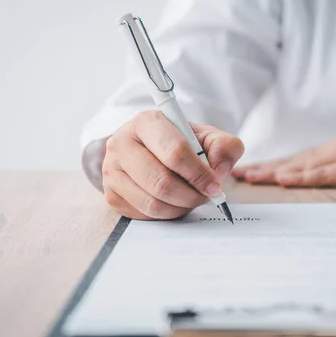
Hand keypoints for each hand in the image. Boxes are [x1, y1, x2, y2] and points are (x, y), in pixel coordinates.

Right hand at [103, 110, 243, 219]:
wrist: (151, 150)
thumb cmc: (180, 142)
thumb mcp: (206, 137)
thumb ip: (224, 147)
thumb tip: (219, 171)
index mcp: (146, 122)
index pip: (175, 152)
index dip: (199, 173)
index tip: (215, 185)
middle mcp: (121, 143)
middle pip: (161, 181)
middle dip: (191, 195)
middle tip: (206, 196)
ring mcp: (111, 170)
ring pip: (153, 202)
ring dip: (180, 206)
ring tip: (192, 198)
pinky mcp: (111, 194)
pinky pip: (144, 214)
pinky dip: (167, 214)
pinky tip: (174, 202)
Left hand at [232, 127, 335, 186]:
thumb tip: (312, 174)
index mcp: (333, 151)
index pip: (295, 160)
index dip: (269, 166)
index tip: (246, 171)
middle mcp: (334, 152)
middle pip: (292, 161)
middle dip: (263, 169)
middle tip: (237, 175)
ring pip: (304, 166)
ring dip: (276, 172)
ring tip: (252, 177)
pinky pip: (329, 174)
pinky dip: (307, 177)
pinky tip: (288, 179)